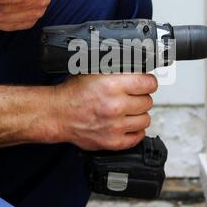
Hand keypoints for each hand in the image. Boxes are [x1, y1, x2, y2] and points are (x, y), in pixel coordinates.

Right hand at [43, 74, 157, 150]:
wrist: (58, 114)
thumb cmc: (73, 93)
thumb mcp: (93, 70)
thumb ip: (115, 68)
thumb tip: (135, 64)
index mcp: (112, 85)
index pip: (148, 83)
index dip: (148, 82)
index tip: (146, 83)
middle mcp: (116, 106)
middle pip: (147, 101)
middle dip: (141, 97)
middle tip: (132, 97)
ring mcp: (115, 126)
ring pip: (145, 119)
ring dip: (139, 114)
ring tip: (128, 111)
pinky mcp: (113, 141)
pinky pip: (138, 136)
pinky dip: (135, 130)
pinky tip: (127, 123)